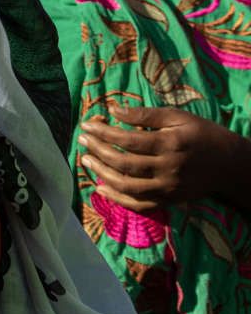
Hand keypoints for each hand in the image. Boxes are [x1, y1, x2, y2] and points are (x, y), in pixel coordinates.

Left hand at [78, 104, 244, 212]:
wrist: (230, 165)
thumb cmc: (202, 135)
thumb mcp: (178, 117)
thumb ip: (146, 114)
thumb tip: (113, 109)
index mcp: (170, 144)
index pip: (128, 140)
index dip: (103, 132)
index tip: (87, 124)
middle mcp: (168, 168)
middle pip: (124, 163)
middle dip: (98, 150)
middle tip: (82, 139)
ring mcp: (168, 188)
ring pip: (127, 186)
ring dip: (101, 174)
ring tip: (86, 159)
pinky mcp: (169, 200)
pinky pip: (139, 204)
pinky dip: (117, 198)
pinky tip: (100, 187)